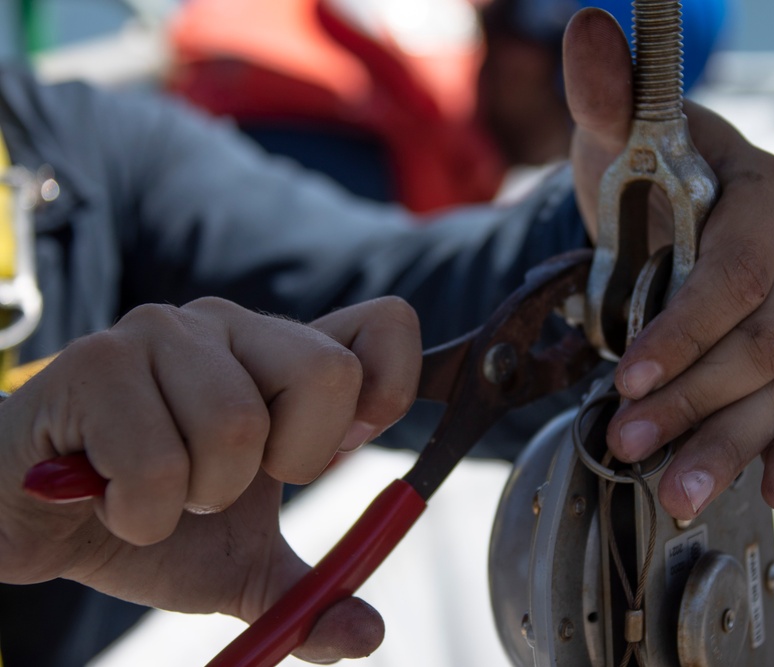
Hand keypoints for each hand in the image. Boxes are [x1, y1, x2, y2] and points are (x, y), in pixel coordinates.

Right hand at [0, 296, 420, 661]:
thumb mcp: (239, 567)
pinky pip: (157, 463)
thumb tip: (367, 635)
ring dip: (199, 498)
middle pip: (327, 374)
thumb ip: (309, 596)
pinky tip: (109, 499)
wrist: (25, 518)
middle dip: (289, 463)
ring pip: (239, 427)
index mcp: (280, 355)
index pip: (383, 324)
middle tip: (227, 486)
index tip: (352, 443)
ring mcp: (162, 333)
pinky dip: (141, 515)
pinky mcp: (94, 361)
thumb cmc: (143, 518)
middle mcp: (231, 325)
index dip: (394, 383)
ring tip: (158, 494)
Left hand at [563, 9, 773, 518]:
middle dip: (692, 400)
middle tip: (627, 443)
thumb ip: (607, 93)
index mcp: (773, 195)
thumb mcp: (615, 132)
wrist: (666, 210)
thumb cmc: (639, 171)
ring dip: (729, 445)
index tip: (624, 375)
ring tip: (678, 493)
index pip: (738, 274)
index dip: (684, 330)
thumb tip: (590, 31)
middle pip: (763, 344)